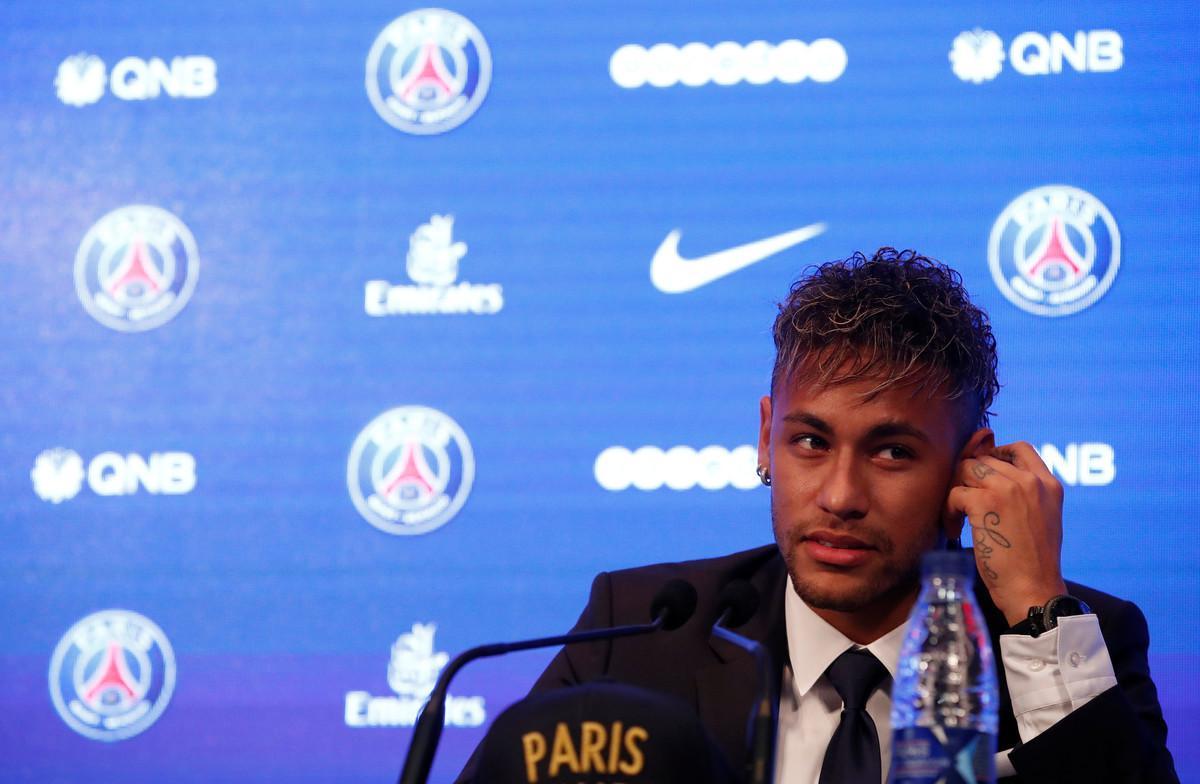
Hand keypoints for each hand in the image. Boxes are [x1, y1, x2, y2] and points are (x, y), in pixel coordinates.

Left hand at [946, 441, 1067, 625]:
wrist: (1033, 590)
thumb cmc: (1032, 562)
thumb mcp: (1041, 518)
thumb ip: (1025, 493)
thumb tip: (990, 473)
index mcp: (1049, 484)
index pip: (1018, 448)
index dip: (993, 454)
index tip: (981, 476)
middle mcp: (1030, 481)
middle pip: (984, 458)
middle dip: (968, 479)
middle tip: (963, 505)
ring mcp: (1007, 489)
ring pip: (965, 470)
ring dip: (956, 492)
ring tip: (958, 518)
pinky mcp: (984, 503)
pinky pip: (954, 493)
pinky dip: (949, 512)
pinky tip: (955, 531)